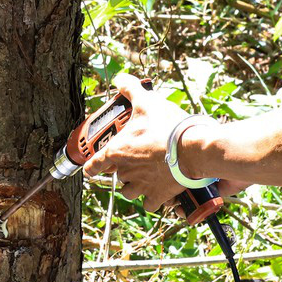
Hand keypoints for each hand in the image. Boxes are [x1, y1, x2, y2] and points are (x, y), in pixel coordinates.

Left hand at [84, 75, 195, 213]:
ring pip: (130, 192)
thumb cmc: (167, 126)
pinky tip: (159, 192)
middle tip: (135, 161)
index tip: (89, 171)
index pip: (94, 165)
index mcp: (117, 151)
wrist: (192, 149)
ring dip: (134, 186)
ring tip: (144, 178)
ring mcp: (141, 186)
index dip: (90, 168)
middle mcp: (125, 171)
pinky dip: (153, 199)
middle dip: (124, 170)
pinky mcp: (158, 196)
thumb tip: (120, 78)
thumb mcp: (146, 103)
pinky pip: (150, 204)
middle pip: (117, 176)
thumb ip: (131, 89)